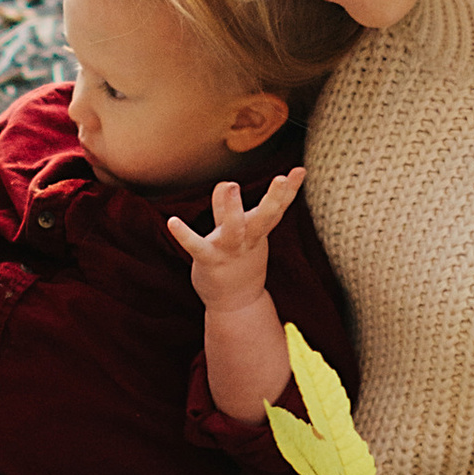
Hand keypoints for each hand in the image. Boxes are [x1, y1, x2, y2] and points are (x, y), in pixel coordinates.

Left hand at [165, 167, 304, 309]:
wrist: (235, 305)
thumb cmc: (237, 264)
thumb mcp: (237, 234)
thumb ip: (226, 208)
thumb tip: (226, 183)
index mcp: (258, 231)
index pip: (277, 209)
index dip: (289, 190)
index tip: (300, 169)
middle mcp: (248, 240)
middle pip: (265, 218)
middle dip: (275, 198)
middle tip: (282, 178)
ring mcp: (229, 251)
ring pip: (234, 230)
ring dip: (232, 209)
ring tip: (231, 185)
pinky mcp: (209, 261)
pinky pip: (197, 247)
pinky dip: (184, 236)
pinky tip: (172, 222)